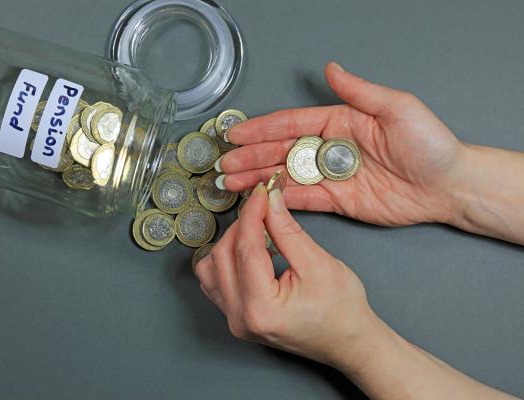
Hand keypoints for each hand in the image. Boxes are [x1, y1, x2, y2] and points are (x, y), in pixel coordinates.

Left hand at [194, 183, 383, 370]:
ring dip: (230, 243)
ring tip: (256, 231)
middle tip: (263, 205)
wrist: (350, 342)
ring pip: (211, 268)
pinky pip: (216, 283)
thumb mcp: (317, 263)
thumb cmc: (342, 311)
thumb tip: (270, 200)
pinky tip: (251, 251)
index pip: (245, 248)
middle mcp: (240, 319)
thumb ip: (287, 230)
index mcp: (261, 308)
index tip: (262, 191)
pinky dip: (228, 261)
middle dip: (241, 225)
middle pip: (222, 256)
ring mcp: (235, 321)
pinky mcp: (236, 318)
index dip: (252, 213)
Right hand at [217, 62, 465, 225]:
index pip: (292, 124)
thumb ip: (359, 92)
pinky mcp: (338, 201)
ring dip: (258, 180)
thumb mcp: (396, 108)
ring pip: (287, 177)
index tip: (237, 133)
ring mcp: (332, 176)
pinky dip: (281, 201)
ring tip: (231, 183)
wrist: (448, 186)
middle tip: (226, 165)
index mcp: (340, 122)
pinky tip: (260, 200)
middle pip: (282, 152)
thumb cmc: (429, 144)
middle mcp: (331, 148)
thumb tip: (330, 68)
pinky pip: (304, 201)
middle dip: (251, 157)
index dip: (262, 128)